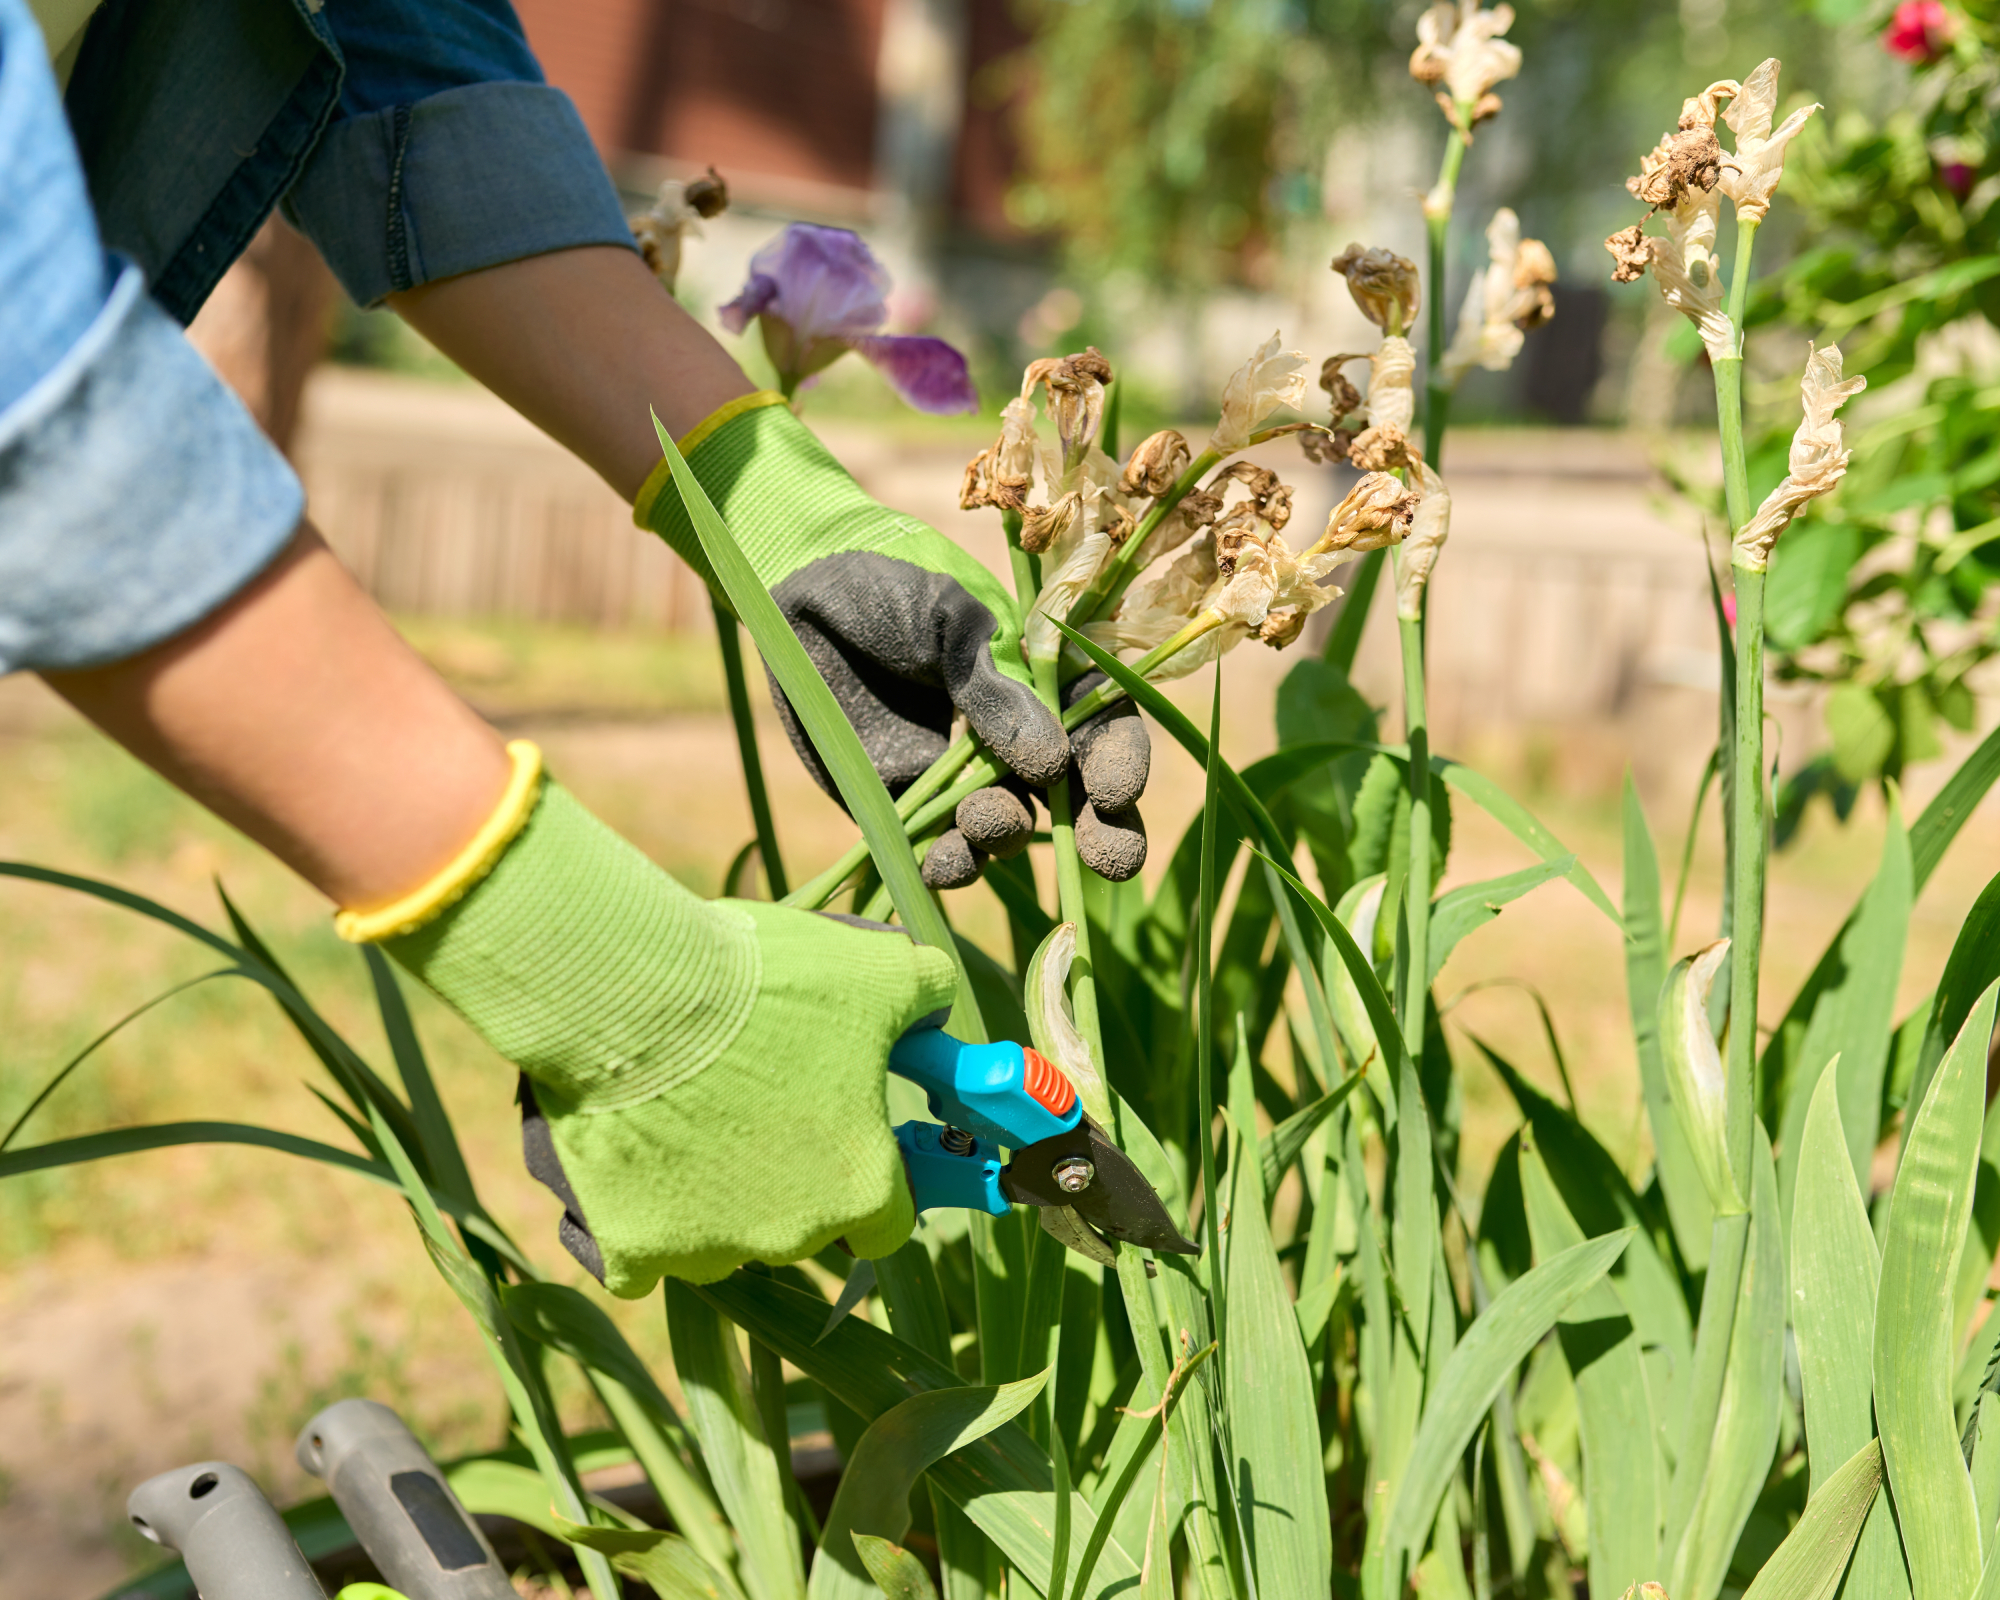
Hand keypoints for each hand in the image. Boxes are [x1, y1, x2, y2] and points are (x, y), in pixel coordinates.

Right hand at [379, 772, 957, 1295]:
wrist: (633, 997)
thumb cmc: (768, 986)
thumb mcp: (878, 970)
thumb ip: (924, 992)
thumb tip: (936, 1002)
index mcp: (862, 1188)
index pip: (887, 1222)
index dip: (872, 1180)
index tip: (847, 1138)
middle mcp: (790, 1237)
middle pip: (802, 1228)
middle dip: (788, 1179)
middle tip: (759, 1105)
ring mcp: (704, 1252)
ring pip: (721, 1244)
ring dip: (714, 1202)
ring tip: (688, 1117)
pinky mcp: (627, 1249)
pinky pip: (639, 1264)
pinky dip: (638, 1225)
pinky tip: (634, 1167)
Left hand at [640, 396, 1151, 883]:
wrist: (800, 593)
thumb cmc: (887, 587)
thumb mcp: (950, 623)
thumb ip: (995, 690)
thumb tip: (1052, 764)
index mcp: (1040, 680)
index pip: (1101, 726)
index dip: (1119, 761)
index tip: (1117, 793)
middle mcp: (1012, 735)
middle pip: (1074, 794)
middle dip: (1099, 831)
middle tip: (1112, 861)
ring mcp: (960, 774)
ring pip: (1007, 826)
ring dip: (1006, 836)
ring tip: (983, 820)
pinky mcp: (906, 802)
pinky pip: (942, 847)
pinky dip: (951, 863)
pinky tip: (943, 861)